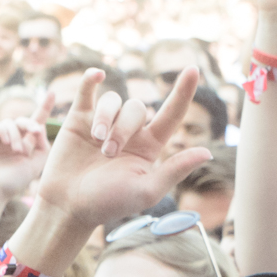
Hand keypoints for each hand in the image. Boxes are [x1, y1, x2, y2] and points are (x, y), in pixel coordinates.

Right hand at [0, 94, 53, 201]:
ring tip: (17, 151)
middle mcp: (12, 139)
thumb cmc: (12, 183)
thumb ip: (42, 146)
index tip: (52, 92)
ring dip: (16, 134)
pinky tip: (6, 142)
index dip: (44, 107)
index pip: (36, 122)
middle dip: (30, 124)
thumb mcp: (34, 165)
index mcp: (26, 145)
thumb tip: (40, 127)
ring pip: (10, 123)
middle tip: (35, 132)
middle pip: (23, 121)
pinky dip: (3, 130)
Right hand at [36, 68, 211, 228]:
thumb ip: (175, 170)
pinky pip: (89, 90)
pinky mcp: (79, 119)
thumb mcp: (146, 191)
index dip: (183, 92)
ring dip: (105, 117)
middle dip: (122, 128)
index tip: (194, 69)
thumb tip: (207, 153)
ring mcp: (103, 123)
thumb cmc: (108, 204)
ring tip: (95, 141)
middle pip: (136, 109)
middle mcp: (129, 132)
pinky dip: (92, 79)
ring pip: (113, 100)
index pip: (171, 114)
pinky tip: (97, 75)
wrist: (68, 206)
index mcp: (149, 147)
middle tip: (108, 154)